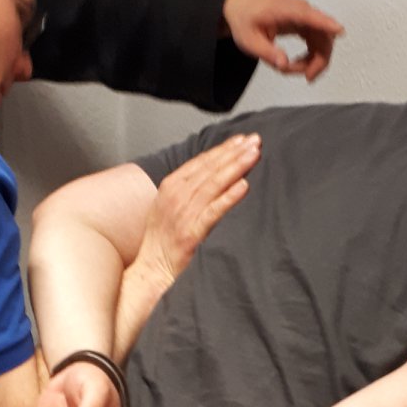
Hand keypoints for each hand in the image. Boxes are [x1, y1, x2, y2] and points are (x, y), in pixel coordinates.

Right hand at [137, 131, 260, 286]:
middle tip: (255, 141)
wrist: (151, 267)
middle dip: (234, 153)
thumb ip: (189, 187)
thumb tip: (213, 171)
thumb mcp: (170, 204)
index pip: (202, 161)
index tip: (242, 140)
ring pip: (214, 184)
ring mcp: (184, 213)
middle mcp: (176, 195)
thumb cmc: (163, 237)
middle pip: (210, 168)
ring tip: (254, 156)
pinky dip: (229, 197)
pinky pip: (214, 211)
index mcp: (171, 185)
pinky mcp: (192, 232)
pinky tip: (244, 186)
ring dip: (236, 167)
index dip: (224, 149)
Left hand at [222, 0, 344, 81]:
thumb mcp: (249, 40)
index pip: (311, 16)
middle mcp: (301, 11)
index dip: (326, 24)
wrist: (241, 5)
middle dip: (319, 60)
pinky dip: (311, 57)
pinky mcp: (306, 23)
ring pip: (323, 42)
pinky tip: (297, 64)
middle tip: (305, 77)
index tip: (340, 31)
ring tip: (291, 69)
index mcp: (287, 10)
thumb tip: (283, 64)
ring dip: (313, 61)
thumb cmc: (245, 18)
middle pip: (323, 35)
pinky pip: (316, 42)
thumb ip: (267, 52)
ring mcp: (306, 17)